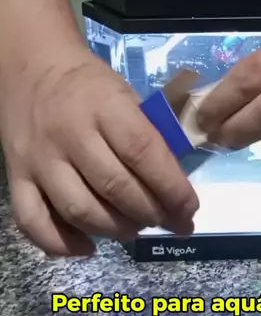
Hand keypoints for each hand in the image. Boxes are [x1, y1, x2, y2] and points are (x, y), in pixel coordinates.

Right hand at [0, 46, 197, 256]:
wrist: (32, 67)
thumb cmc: (89, 84)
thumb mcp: (126, 94)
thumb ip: (148, 134)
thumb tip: (176, 183)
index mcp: (104, 106)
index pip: (143, 153)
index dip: (171, 188)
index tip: (189, 209)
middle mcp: (69, 134)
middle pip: (115, 187)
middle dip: (151, 213)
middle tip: (170, 221)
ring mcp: (39, 159)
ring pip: (79, 210)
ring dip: (116, 230)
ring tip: (136, 228)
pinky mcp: (16, 177)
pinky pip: (33, 221)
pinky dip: (61, 244)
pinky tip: (89, 248)